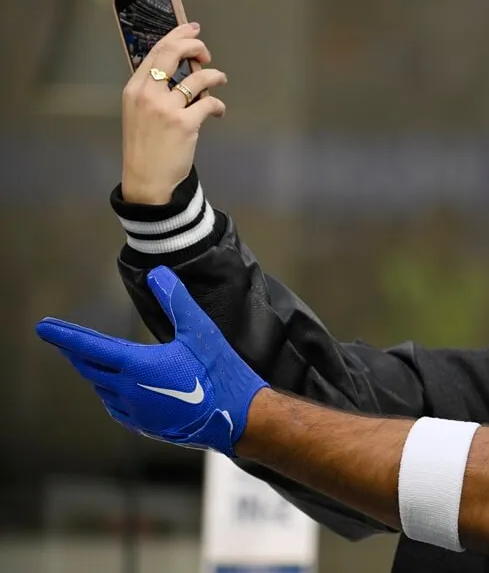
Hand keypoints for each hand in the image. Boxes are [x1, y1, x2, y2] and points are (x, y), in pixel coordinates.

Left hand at [35, 266, 266, 456]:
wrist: (237, 416)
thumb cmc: (221, 371)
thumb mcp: (200, 330)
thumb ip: (176, 300)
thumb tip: (157, 273)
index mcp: (138, 366)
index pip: (90, 346)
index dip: (64, 335)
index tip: (43, 327)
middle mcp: (129, 390)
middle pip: (89, 368)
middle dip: (74, 352)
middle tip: (62, 341)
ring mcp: (135, 411)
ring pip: (101, 388)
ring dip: (93, 372)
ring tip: (90, 360)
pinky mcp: (144, 425)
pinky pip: (115, 406)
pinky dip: (109, 392)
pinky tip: (116, 388)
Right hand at [121, 22, 227, 203]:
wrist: (147, 179)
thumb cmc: (146, 145)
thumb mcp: (139, 112)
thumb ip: (154, 89)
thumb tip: (182, 67)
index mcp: (134, 88)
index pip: (157, 50)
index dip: (178, 35)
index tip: (193, 29)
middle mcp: (147, 94)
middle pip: (173, 53)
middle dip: (195, 45)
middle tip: (207, 54)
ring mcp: (165, 108)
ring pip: (198, 77)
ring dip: (215, 76)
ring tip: (220, 80)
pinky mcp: (184, 123)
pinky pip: (209, 102)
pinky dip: (218, 104)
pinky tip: (218, 110)